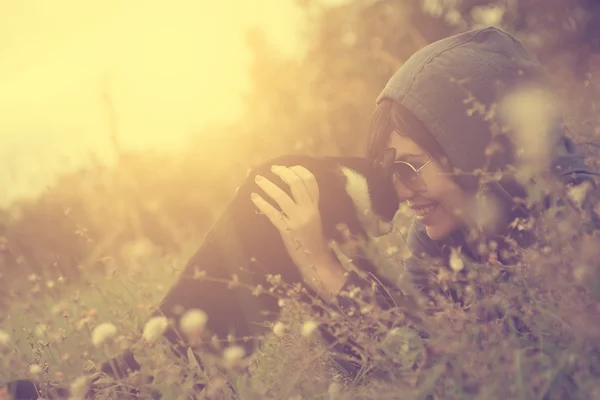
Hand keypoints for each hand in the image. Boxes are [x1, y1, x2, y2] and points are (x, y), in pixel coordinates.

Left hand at [250, 165, 346, 298]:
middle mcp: (309, 210)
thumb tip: (293, 188)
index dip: (298, 170)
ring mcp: (298, 220)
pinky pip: (273, 214)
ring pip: (282, 197)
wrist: (316, 261)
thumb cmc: (312, 240)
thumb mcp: (314, 218)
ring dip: (268, 186)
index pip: (310, 180)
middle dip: (283, 173)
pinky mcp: (288, 230)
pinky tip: (254, 197)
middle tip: (272, 169)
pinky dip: (262, 204)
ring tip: (258, 180)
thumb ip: (307, 204)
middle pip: (297, 183)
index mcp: (315, 206)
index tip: (287, 167)